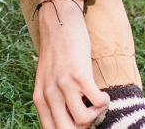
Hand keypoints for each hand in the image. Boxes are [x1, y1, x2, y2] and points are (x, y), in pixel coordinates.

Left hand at [33, 0, 108, 128]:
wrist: (59, 25)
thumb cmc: (57, 55)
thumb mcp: (47, 81)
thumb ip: (53, 102)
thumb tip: (71, 124)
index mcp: (40, 99)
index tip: (81, 125)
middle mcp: (49, 95)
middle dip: (83, 127)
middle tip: (89, 114)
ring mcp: (63, 85)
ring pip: (83, 121)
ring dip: (95, 115)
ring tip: (96, 101)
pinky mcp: (79, 75)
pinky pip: (97, 103)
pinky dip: (104, 102)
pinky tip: (102, 93)